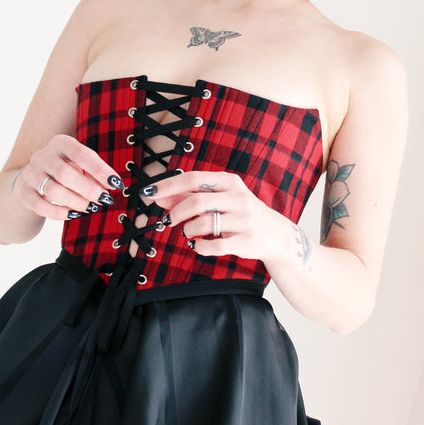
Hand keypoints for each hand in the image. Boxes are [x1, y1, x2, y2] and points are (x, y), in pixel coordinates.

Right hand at [12, 134, 123, 220]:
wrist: (35, 177)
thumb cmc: (66, 168)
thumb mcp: (80, 163)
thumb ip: (95, 172)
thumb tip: (113, 184)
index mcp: (60, 143)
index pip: (82, 154)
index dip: (100, 170)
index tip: (115, 183)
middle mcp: (42, 156)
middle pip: (66, 174)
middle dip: (89, 189)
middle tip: (104, 199)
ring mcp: (31, 174)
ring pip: (53, 191)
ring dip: (77, 202)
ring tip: (91, 208)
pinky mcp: (24, 193)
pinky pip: (41, 206)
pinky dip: (60, 213)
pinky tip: (74, 214)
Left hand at [142, 170, 281, 260]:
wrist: (274, 234)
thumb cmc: (239, 212)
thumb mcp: (218, 199)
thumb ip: (188, 197)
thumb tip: (158, 196)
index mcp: (230, 181)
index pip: (194, 178)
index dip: (168, 185)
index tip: (149, 192)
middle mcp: (239, 197)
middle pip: (197, 201)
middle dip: (177, 212)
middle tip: (168, 221)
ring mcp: (244, 219)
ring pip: (204, 223)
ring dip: (188, 229)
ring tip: (188, 232)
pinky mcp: (246, 241)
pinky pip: (214, 245)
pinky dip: (199, 246)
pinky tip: (197, 244)